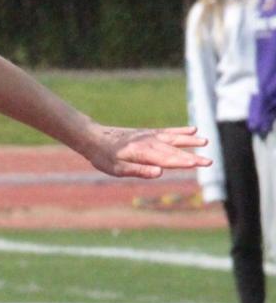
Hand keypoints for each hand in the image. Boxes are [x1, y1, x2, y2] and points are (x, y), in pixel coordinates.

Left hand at [84, 125, 209, 178]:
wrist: (93, 137)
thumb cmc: (103, 157)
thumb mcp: (116, 169)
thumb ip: (138, 170)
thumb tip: (159, 173)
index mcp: (142, 152)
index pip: (166, 159)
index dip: (182, 162)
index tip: (197, 164)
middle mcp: (149, 142)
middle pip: (174, 150)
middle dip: (192, 156)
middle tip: (210, 162)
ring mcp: (149, 136)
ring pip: (173, 138)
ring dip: (190, 141)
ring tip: (205, 142)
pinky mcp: (147, 133)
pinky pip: (167, 132)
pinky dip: (180, 131)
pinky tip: (192, 129)